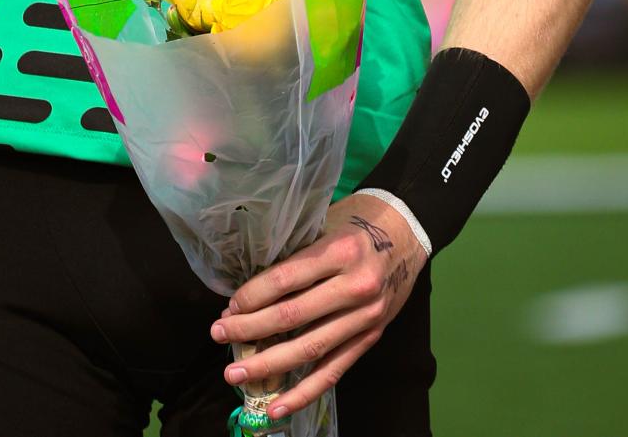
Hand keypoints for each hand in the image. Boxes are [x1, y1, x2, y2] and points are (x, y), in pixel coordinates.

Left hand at [211, 192, 427, 421]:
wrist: (408, 230)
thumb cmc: (359, 220)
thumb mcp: (327, 223)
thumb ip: (297, 253)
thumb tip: (251, 286)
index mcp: (340, 251)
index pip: (286, 280)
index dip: (252, 296)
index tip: (230, 306)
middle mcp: (355, 287)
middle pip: (292, 317)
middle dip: (250, 330)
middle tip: (219, 335)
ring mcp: (365, 318)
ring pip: (309, 349)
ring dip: (268, 365)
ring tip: (235, 374)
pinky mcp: (370, 338)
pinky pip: (333, 372)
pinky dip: (304, 393)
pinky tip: (276, 407)